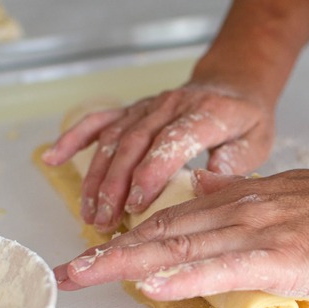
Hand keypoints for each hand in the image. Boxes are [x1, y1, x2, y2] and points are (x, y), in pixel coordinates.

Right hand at [41, 84, 273, 232]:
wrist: (231, 84)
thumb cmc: (244, 120)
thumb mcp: (256, 141)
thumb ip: (234, 162)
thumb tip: (206, 184)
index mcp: (204, 114)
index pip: (171, 142)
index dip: (151, 173)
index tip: (137, 205)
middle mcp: (170, 106)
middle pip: (134, 144)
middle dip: (115, 185)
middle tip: (104, 221)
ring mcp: (147, 107)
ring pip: (114, 139)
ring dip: (97, 177)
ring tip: (90, 213)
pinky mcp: (132, 110)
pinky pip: (99, 121)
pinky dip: (73, 139)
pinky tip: (52, 157)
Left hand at [53, 167, 308, 299]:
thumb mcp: (285, 198)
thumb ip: (246, 206)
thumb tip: (213, 210)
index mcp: (238, 204)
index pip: (170, 224)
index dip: (126, 241)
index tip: (92, 254)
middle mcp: (236, 214)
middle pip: (160, 236)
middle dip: (108, 254)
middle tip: (68, 271)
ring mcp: (254, 234)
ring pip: (179, 249)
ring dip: (127, 263)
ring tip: (86, 275)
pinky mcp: (278, 257)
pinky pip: (221, 268)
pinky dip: (183, 277)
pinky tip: (152, 284)